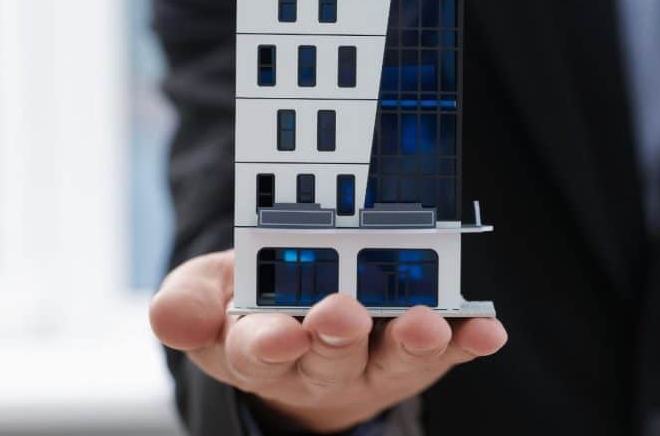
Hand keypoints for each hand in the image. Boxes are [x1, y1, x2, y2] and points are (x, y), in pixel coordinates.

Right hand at [149, 250, 507, 432]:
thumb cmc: (252, 304)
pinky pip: (447, 349)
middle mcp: (319, 362)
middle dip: (336, 336)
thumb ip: (188, 306)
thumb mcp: (206, 297)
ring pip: (392, 358)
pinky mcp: (416, 349)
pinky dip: (468, 339)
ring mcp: (372, 358)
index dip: (268, 344)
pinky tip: (487, 330)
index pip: (259, 353)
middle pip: (329, 357)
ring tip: (426, 325)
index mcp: (259, 348)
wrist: (299, 327)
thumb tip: (172, 319)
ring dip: (410, 342)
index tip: (277, 332)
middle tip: (342, 314)